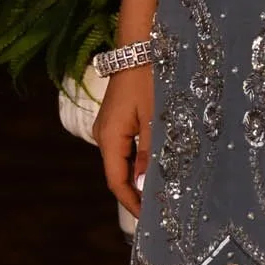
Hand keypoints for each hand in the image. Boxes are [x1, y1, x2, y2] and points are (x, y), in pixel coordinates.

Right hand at [94, 64, 153, 217]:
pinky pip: (125, 148)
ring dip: (139, 177)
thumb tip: (142, 187)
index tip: (150, 219)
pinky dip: (138, 160)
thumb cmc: (148, 78)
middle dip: (136, 193)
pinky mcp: (117, 118)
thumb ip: (149, 153)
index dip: (132, 203)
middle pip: (118, 174)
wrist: (139, 45)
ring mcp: (108, 126)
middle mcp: (103, 135)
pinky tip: (154, 165)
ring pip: (122, 161)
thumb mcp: (154, 118)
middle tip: (160, 209)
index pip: (116, 182)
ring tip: (161, 191)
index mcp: (109, 138)